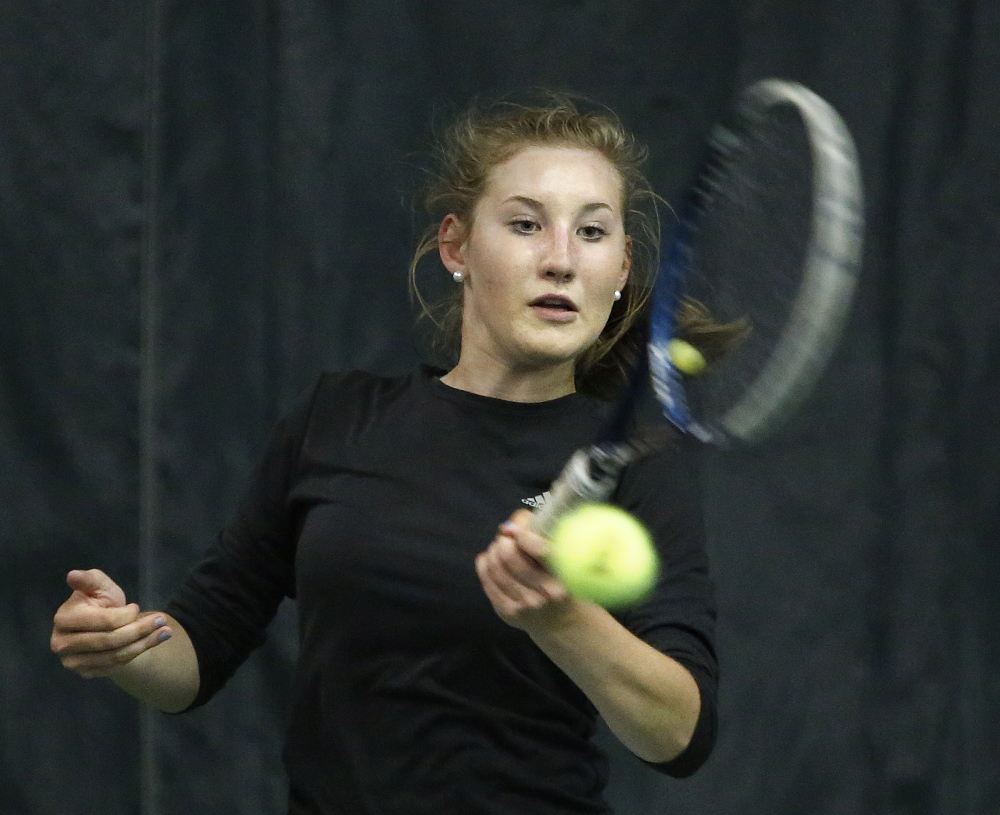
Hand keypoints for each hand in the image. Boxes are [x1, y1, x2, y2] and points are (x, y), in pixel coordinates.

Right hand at [50, 569, 172, 678]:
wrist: (103, 625)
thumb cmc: (99, 602)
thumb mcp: (99, 585)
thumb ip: (89, 580)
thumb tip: (73, 575)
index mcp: (64, 619)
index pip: (103, 622)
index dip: (124, 615)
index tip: (137, 607)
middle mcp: (62, 644)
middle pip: (109, 641)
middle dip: (139, 630)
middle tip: (162, 620)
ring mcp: (72, 662)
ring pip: (115, 656)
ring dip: (144, 643)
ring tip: (165, 632)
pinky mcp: (85, 673)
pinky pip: (115, 666)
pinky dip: (138, 653)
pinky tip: (154, 641)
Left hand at [475, 508, 576, 632]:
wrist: (560, 619)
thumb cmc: (557, 576)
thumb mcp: (558, 555)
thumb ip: (538, 533)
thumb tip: (509, 527)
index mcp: (564, 575)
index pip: (539, 548)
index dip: (522, 533)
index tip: (519, 530)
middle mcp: (547, 593)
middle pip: (509, 555)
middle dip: (503, 540)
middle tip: (506, 537)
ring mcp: (527, 605)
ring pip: (495, 567)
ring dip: (493, 550)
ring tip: (498, 547)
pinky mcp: (509, 613)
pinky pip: (487, 580)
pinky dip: (484, 563)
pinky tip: (488, 558)